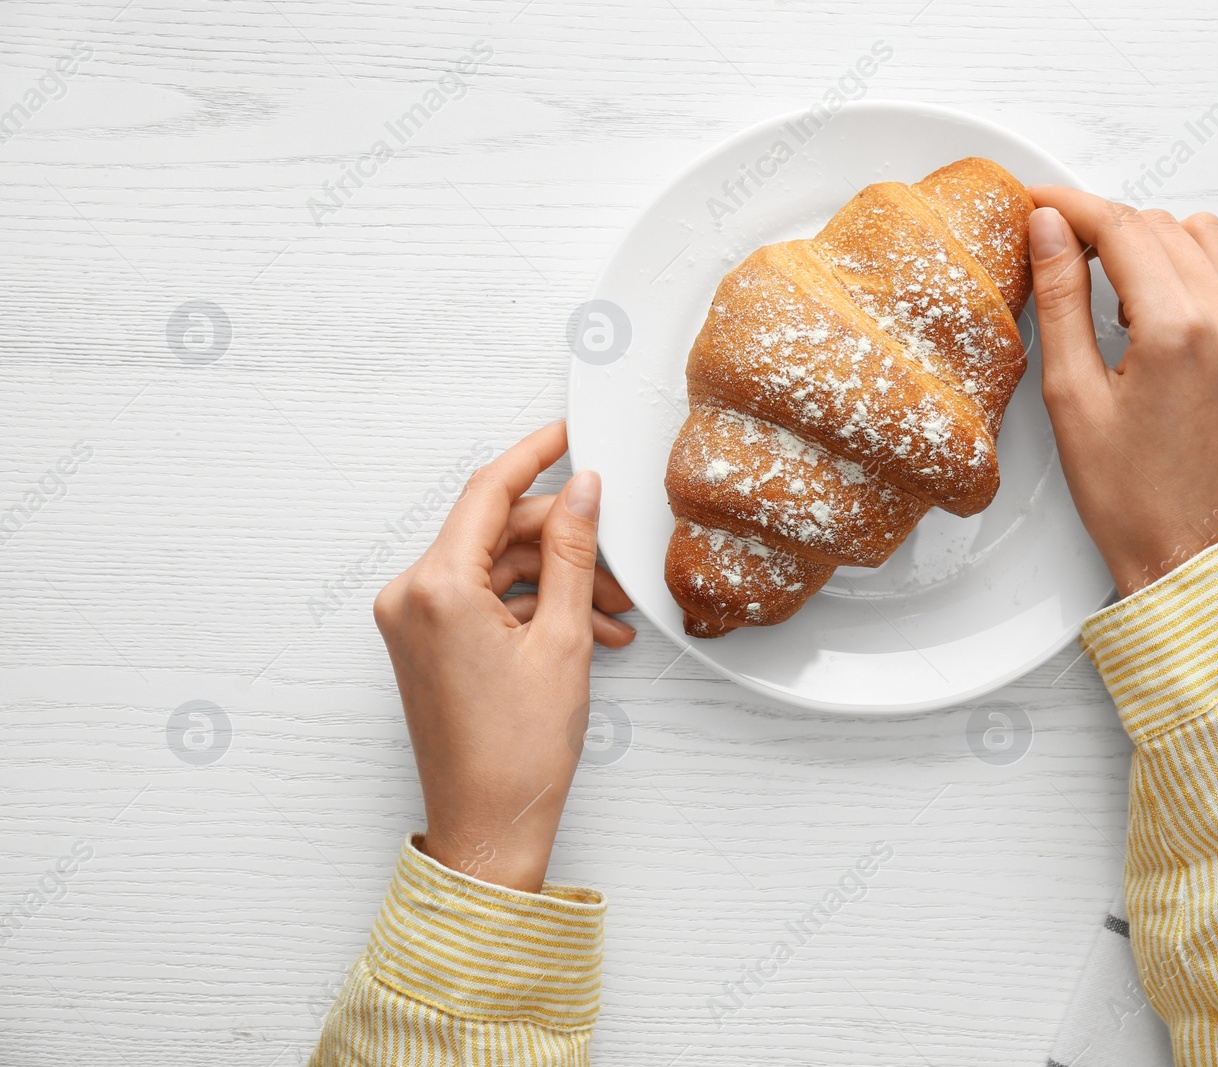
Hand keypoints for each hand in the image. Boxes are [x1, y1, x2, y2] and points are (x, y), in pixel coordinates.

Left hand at [373, 421, 634, 890]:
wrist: (487, 828)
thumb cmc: (517, 753)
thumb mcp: (564, 641)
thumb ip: (575, 555)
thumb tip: (583, 492)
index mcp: (436, 588)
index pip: (489, 491)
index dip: (536, 454)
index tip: (567, 433)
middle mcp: (411, 597)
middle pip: (497, 531)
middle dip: (564, 542)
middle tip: (615, 564)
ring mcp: (413, 622)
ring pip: (497, 568)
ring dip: (558, 582)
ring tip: (610, 619)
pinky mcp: (425, 644)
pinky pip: (485, 601)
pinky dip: (534, 608)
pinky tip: (585, 634)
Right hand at [1026, 188, 1217, 596]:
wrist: (1188, 552)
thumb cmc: (1128, 496)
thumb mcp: (1072, 396)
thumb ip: (1060, 301)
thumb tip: (1048, 230)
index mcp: (1179, 329)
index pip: (1122, 229)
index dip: (1070, 206)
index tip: (1033, 203)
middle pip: (1158, 226)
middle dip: (1101, 223)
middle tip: (1050, 243)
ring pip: (1195, 238)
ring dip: (1142, 239)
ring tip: (1093, 273)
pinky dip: (1177, 264)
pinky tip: (1138, 297)